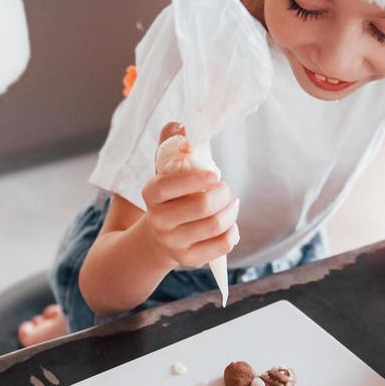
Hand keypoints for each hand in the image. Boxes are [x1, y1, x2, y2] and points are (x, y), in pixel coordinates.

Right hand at [141, 122, 239, 267]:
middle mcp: (158, 221)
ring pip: (214, 226)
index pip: (168, 186)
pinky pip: (221, 245)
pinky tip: (231, 224)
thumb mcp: (166, 170)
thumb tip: (180, 125)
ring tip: (232, 203)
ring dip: (231, 211)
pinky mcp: (189, 260)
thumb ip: (171, 144)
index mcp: (150, 194)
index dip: (194, 180)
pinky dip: (233, 232)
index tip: (216, 175)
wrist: (161, 235)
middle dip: (222, 194)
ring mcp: (173, 243)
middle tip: (225, 188)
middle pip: (201, 207)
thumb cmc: (171, 195)